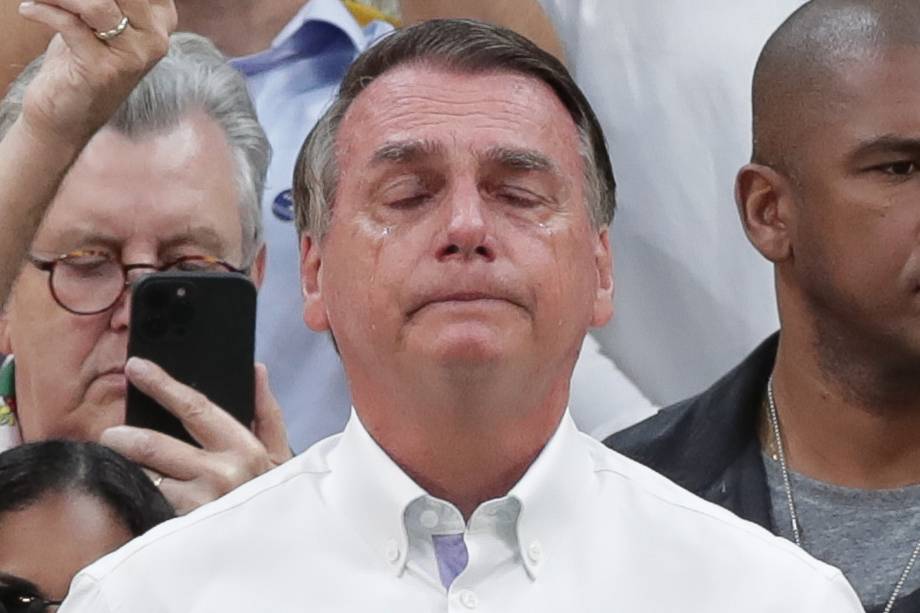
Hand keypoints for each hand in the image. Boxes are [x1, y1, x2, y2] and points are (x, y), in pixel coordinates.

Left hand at [16, 0, 176, 142]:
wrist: (68, 113)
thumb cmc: (81, 58)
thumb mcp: (99, 18)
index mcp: (162, 18)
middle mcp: (155, 37)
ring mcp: (133, 55)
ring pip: (97, 3)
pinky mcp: (103, 69)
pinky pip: (70, 24)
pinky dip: (43, 11)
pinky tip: (29, 10)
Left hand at [100, 357, 292, 514]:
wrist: (279, 552)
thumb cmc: (275, 495)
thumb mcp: (280, 453)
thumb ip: (266, 411)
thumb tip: (255, 370)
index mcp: (243, 447)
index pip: (194, 407)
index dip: (162, 385)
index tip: (136, 367)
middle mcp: (221, 474)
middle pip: (156, 446)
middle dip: (125, 437)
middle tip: (110, 433)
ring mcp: (199, 505)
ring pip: (147, 480)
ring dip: (129, 471)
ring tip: (119, 466)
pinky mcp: (184, 531)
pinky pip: (151, 508)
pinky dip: (139, 498)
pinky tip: (133, 494)